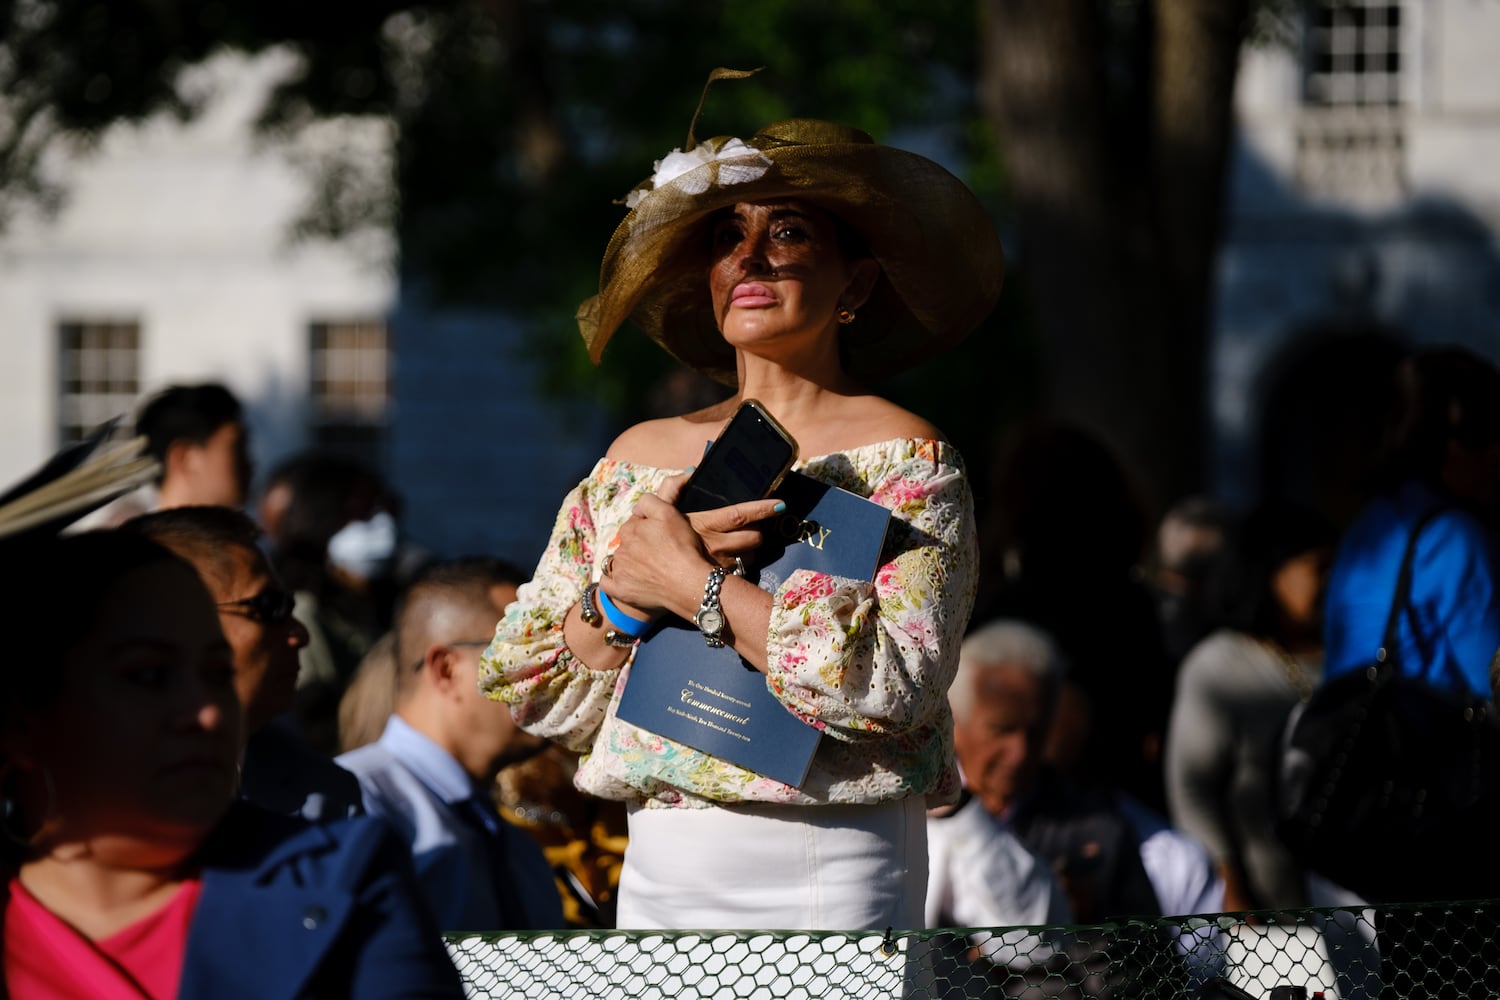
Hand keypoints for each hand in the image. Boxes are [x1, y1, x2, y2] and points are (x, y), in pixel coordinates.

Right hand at [655, 472, 783, 570]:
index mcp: (705, 525)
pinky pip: (740, 573)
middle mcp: (715, 546)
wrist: (646, 574)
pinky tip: (732, 559)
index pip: (739, 514)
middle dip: (761, 531)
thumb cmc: (654, 539)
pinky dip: (740, 565)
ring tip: (742, 543)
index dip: (762, 509)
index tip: (780, 504)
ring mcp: (718, 566)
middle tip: (758, 525)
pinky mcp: (717, 581)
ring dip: (750, 549)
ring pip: (750, 557)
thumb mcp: (659, 509)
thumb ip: (672, 487)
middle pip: (753, 538)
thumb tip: (691, 470)